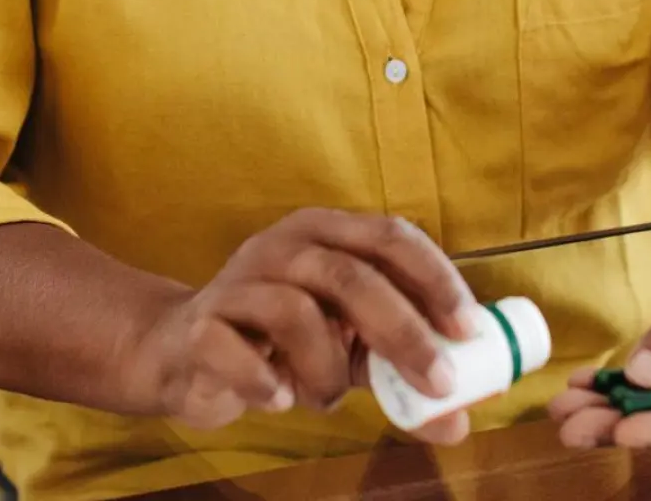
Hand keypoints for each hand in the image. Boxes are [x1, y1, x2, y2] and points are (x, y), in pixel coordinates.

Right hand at [120, 210, 478, 441]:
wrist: (181, 350)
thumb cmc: (281, 342)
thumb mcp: (345, 347)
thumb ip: (396, 372)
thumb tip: (458, 419)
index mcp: (328, 232)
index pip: (391, 236)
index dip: (435, 278)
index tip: (469, 328)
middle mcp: (285, 244)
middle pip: (351, 275)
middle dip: (403, 332)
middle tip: (437, 382)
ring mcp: (238, 281)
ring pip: (296, 313)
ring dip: (326, 370)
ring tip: (326, 397)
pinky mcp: (199, 324)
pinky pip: (234, 349)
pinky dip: (265, 381)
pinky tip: (278, 397)